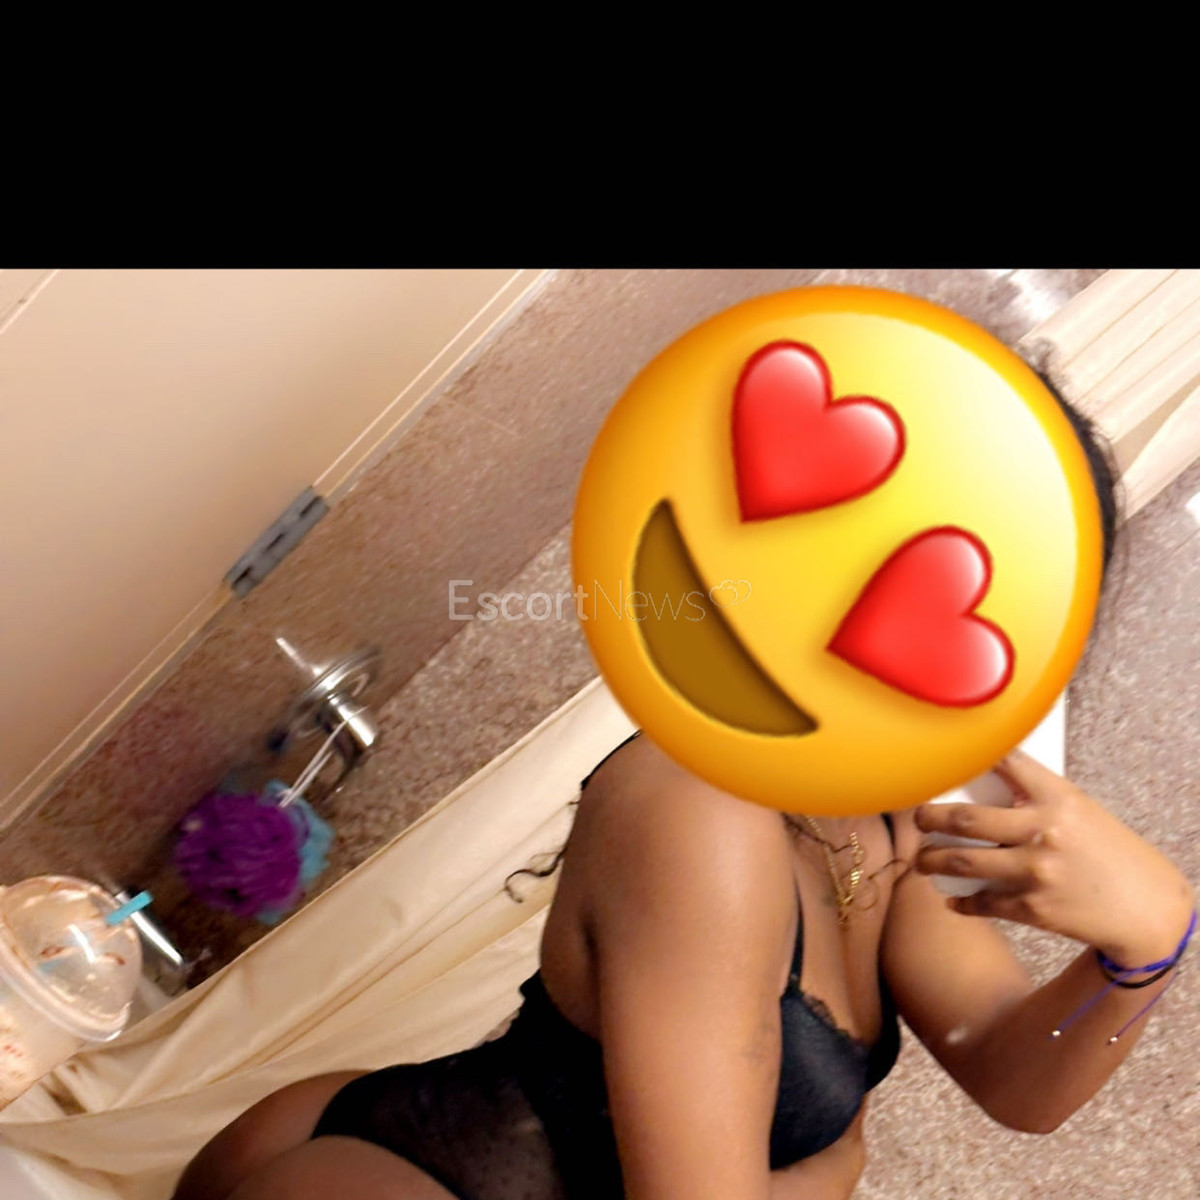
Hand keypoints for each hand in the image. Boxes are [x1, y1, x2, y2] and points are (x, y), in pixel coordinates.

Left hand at [914, 750, 1194, 966]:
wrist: (1147, 909)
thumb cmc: (1110, 854)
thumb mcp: (1080, 812)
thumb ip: (1037, 799)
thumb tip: (985, 782)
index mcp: (1057, 799)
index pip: (1006, 764)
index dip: (971, 756)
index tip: (941, 755)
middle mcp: (1043, 831)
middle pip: (965, 819)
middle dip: (929, 818)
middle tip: (917, 818)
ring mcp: (1036, 871)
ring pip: (963, 862)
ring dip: (932, 861)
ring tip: (921, 861)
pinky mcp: (1033, 907)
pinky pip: (983, 901)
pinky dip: (963, 902)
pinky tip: (953, 899)